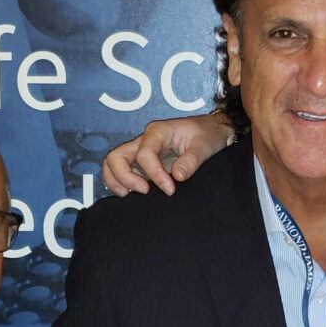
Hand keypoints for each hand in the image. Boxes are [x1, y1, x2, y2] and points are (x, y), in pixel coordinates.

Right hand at [98, 111, 233, 195]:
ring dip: (117, 181)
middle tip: (144, 191)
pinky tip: (135, 195)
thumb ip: (191, 161)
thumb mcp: (204, 146)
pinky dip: (122, 183)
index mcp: (158, 132)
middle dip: (124, 177)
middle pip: (116, 157)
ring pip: (113, 164)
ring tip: (132, 195)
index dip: (154, 174)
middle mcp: (144, 140)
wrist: (212, 131)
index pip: (144, 154)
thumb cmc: (207, 134)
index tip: (170, 189)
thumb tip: (177, 176)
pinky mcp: (143, 163)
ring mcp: (141, 151)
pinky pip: (122, 171)